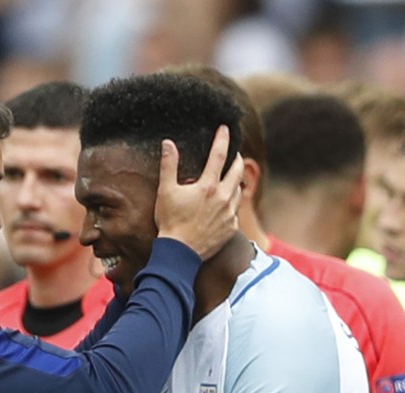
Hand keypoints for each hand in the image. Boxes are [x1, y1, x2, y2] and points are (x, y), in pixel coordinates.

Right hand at [155, 125, 243, 260]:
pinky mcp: (231, 228)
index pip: (219, 155)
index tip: (225, 128)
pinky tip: (224, 205)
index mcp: (208, 186)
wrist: (180, 253)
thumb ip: (169, 166)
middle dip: (237, 158)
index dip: (222, 139)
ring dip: (235, 181)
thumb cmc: (170, 222)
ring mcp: (229, 213)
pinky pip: (235, 211)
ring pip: (238, 190)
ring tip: (230, 178)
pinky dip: (231, 204)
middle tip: (234, 153)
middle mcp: (223, 197)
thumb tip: (168, 144)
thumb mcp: (165, 192)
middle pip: (237, 170)